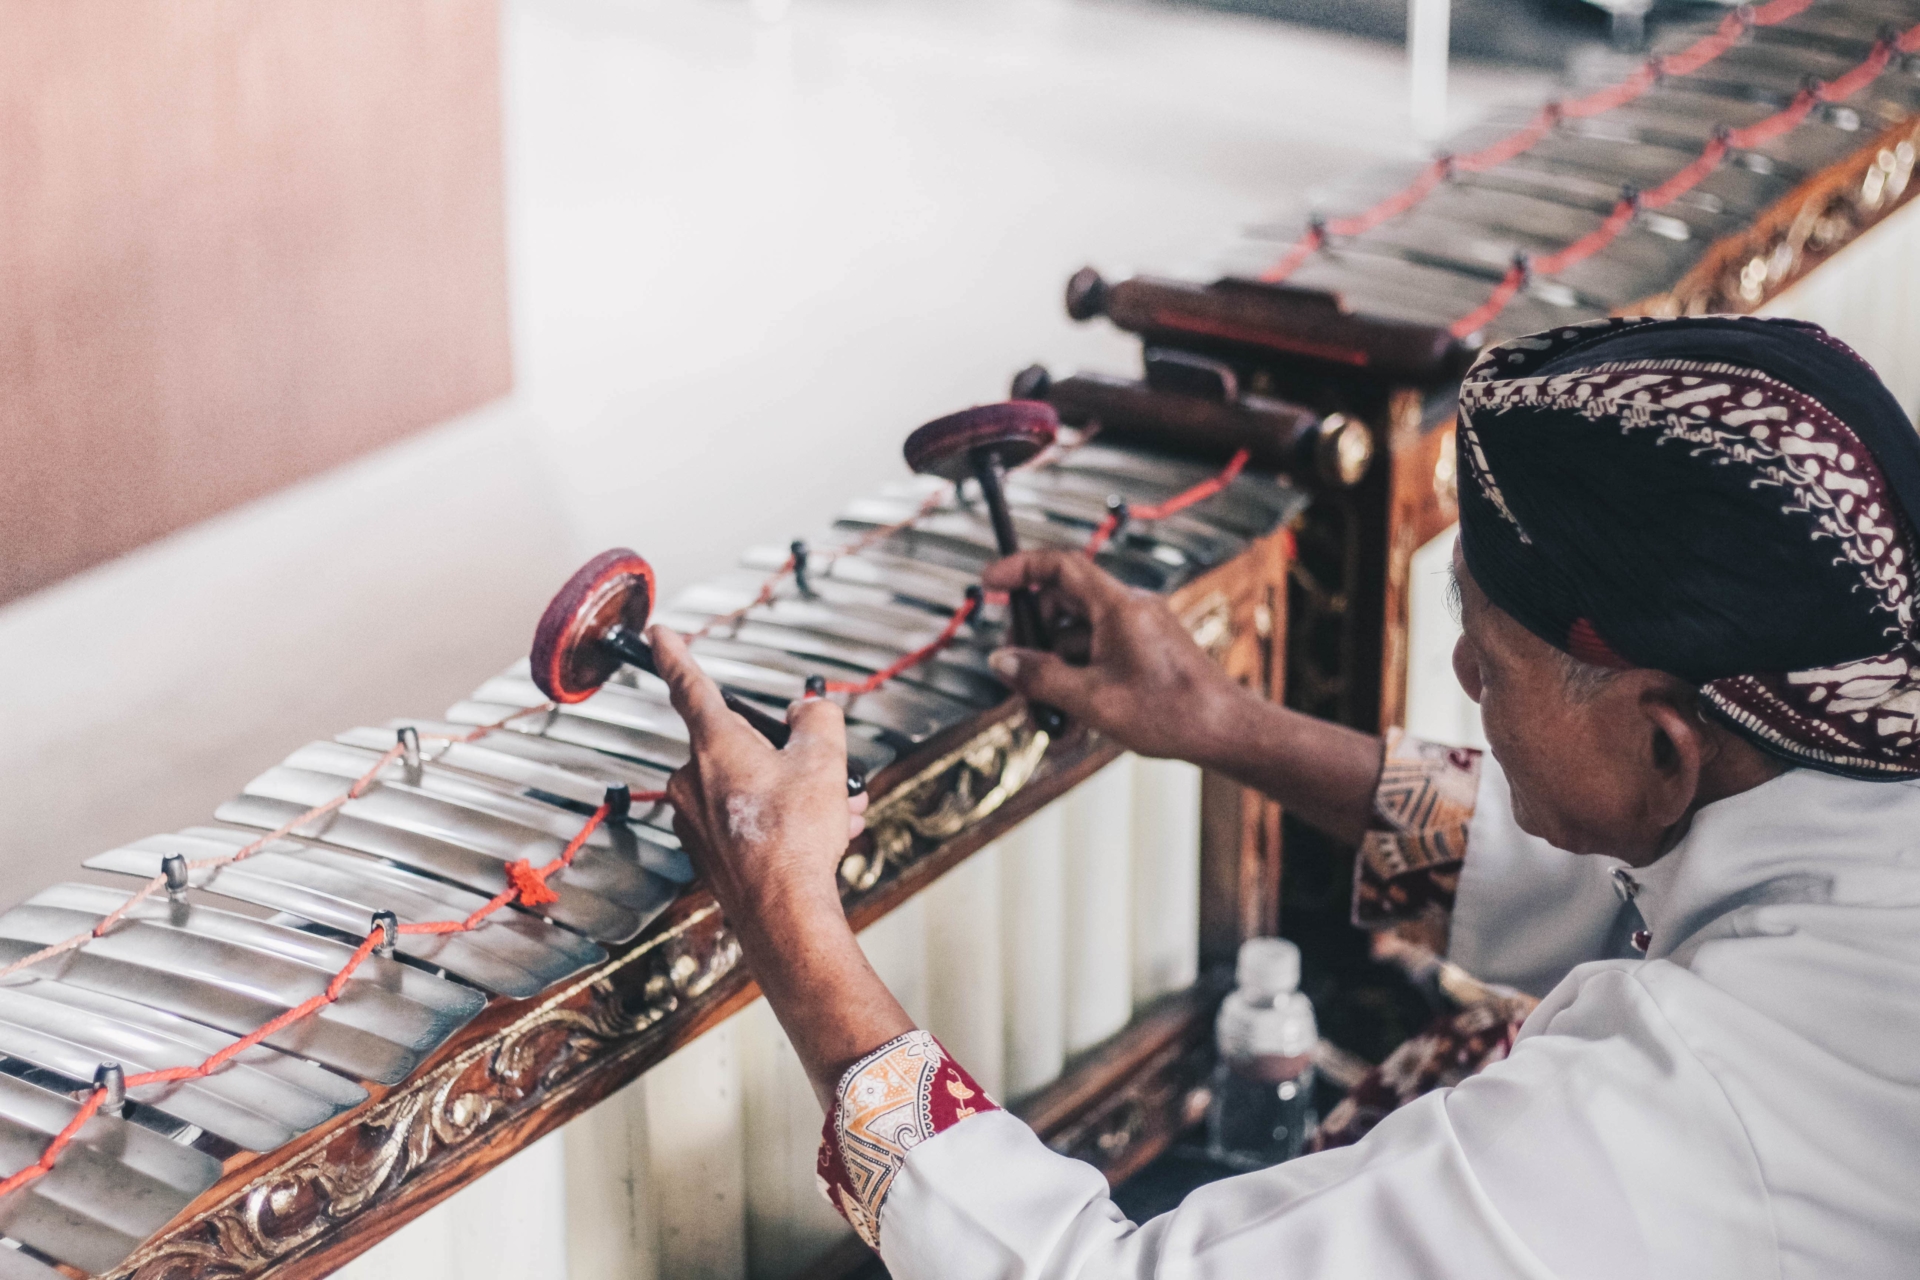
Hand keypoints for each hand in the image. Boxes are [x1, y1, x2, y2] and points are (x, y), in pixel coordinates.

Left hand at [649, 626, 908, 1108]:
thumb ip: (816, 718)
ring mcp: (695, 817)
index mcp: (716, 743)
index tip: (659, 635)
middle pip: (742, 743)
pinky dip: (781, 822)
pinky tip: (816, 839)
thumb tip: (806, 713)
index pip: (689, 684)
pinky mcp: (707, 850)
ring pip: (752, 785)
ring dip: (795, 794)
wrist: (783, 912)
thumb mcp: (824, 757)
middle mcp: (694, 777)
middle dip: (788, 756)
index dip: (674, 654)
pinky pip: (746, 819)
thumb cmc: (794, 837)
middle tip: (825, 775)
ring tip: (835, 816)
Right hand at [981, 549, 1253, 762]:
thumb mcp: (1093, 699)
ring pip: (1077, 637)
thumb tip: (1001, 661)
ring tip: (1048, 717)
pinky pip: (1097, 655)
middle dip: (1032, 638)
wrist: (1225, 732)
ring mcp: (1137, 632)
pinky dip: (1079, 680)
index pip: (1060, 565)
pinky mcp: (1144, 653)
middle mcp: (1129, 610)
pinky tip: (1073, 721)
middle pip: (1062, 604)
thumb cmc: (1172, 713)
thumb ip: (1040, 677)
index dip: (1020, 568)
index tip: (989, 580)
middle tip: (1016, 672)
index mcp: (1118, 607)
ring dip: (1055, 672)